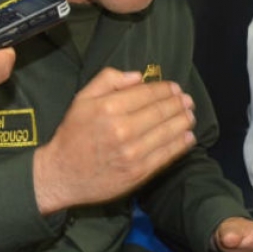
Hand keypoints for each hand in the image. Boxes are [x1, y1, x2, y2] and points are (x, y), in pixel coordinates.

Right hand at [32, 69, 196, 214]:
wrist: (62, 175)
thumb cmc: (72, 134)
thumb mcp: (82, 99)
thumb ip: (108, 80)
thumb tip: (138, 76)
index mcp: (109, 108)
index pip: (148, 93)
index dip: (166, 89)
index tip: (175, 87)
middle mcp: (123, 129)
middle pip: (162, 111)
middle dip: (179, 103)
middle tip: (187, 100)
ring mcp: (133, 152)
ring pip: (168, 132)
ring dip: (184, 121)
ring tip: (190, 115)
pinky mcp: (139, 172)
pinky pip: (167, 154)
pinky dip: (181, 144)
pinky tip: (187, 136)